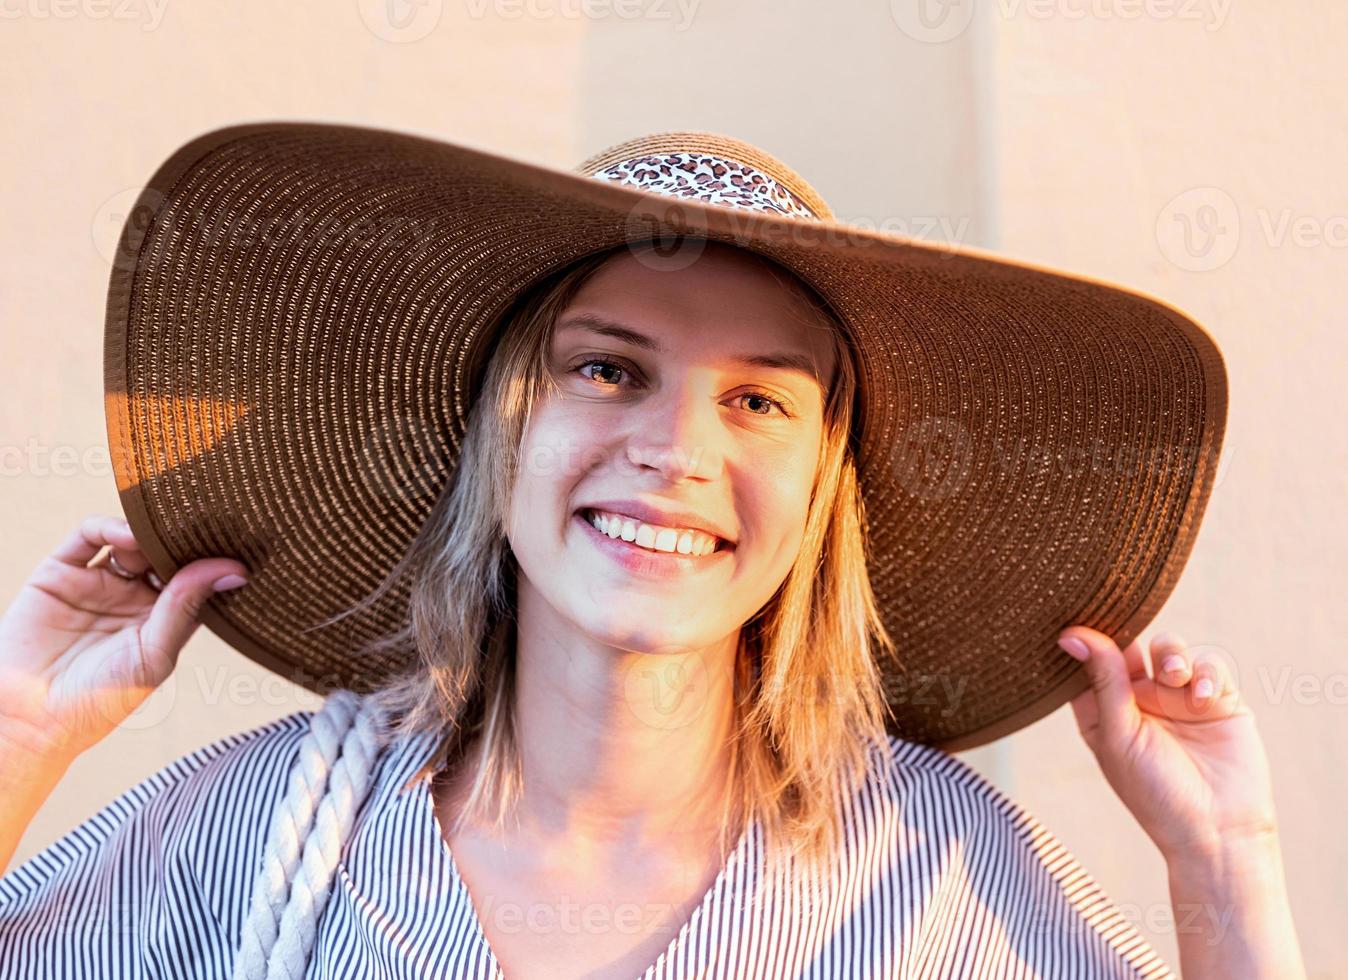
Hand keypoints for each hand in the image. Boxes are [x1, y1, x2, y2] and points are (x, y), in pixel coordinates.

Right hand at [0, 513, 248, 765]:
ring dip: (152, 532)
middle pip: (167, 553)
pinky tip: (131, 534)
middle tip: (207, 524)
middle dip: (185, 539)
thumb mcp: (154, 654)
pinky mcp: (62, 571)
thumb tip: (234, 570)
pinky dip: (111, 526)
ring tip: (165, 536)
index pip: (197, 578)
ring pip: (132, 539)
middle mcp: (133, 597)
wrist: (30, 717)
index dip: (215, 561)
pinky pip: (89, 535)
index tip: (242, 543)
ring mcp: (98, 582)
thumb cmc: (99, 700)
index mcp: (163, 619)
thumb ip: (187, 607)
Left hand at [1057, 626, 1277, 863]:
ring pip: (1170, 647)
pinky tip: (1203, 696)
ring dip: (1172, 654)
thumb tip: (1072, 635)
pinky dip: (1206, 672)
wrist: (1217, 831)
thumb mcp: (1119, 735)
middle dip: (1133, 638)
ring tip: (1175, 677)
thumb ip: (1103, 681)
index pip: (1089, 661)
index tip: (1079, 621)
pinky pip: (1210, 664)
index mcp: (1105, 708)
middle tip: (1135, 648)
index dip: (1086, 639)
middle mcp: (1140, 698)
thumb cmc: (1155, 792)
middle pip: (1130, 645)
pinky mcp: (1219, 699)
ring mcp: (1180, 697)